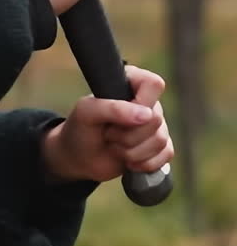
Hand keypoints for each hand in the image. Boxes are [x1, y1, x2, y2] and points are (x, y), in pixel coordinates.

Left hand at [40, 64, 173, 183]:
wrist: (80, 158)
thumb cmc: (81, 128)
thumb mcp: (87, 112)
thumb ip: (113, 108)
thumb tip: (147, 115)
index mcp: (132, 82)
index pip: (153, 84)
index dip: (139, 104)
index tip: (118, 117)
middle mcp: (148, 102)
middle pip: (156, 118)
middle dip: (127, 135)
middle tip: (108, 134)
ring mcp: (155, 125)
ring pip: (160, 140)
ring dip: (131, 151)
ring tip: (114, 146)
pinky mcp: (160, 146)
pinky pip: (166, 154)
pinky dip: (144, 163)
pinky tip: (128, 161)